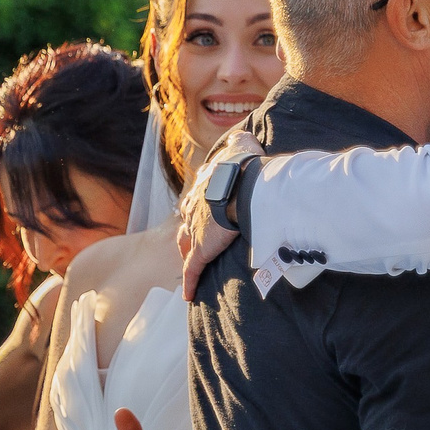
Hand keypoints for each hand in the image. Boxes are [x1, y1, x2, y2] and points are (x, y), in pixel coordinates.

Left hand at [177, 130, 261, 301]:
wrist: (242, 187)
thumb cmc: (244, 166)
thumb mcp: (241, 145)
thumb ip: (239, 140)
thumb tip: (241, 134)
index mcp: (203, 186)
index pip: (197, 197)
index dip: (200, 204)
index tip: (204, 209)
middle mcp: (193, 207)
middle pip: (186, 220)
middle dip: (190, 228)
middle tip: (195, 237)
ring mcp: (195, 229)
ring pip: (186, 244)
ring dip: (188, 252)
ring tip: (192, 261)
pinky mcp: (200, 249)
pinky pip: (192, 270)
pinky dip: (189, 283)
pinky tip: (188, 296)